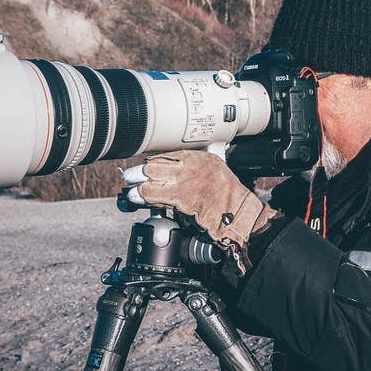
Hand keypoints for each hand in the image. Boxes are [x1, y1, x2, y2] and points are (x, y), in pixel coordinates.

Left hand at [128, 150, 276, 250]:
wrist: (240, 215)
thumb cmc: (229, 202)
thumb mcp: (214, 178)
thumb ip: (194, 175)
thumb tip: (172, 180)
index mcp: (201, 159)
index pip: (170, 155)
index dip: (154, 161)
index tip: (144, 165)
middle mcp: (193, 165)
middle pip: (159, 163)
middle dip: (142, 170)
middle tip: (130, 175)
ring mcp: (187, 179)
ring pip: (154, 175)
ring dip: (139, 182)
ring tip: (130, 186)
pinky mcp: (183, 196)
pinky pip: (156, 194)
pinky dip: (143, 196)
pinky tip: (135, 198)